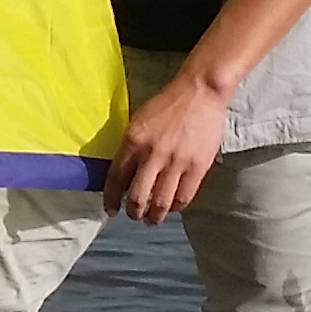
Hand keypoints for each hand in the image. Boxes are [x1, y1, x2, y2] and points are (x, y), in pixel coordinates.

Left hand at [105, 71, 232, 222]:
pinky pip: (183, 197)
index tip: (110, 210)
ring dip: (154, 216)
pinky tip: (172, 207)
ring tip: (152, 219)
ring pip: (160, 202)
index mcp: (133, 140)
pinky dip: (175, 207)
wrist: (200, 92)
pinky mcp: (197, 166)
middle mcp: (152, 154)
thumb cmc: (169, 105)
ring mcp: (176, 162)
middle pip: (137, 197)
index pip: (115, 178)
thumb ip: (130, 147)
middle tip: (134, 215)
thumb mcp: (139, 121)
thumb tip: (122, 175)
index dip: (110, 199)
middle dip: (133, 212)